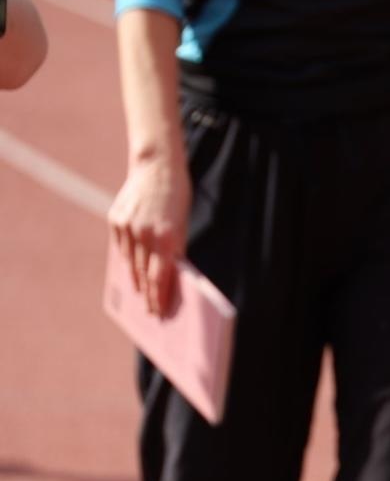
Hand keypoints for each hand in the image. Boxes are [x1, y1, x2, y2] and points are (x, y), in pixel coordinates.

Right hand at [108, 150, 190, 316]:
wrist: (158, 168)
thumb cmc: (178, 200)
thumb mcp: (183, 226)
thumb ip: (174, 251)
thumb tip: (167, 279)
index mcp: (168, 238)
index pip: (161, 278)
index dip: (159, 298)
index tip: (159, 313)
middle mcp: (145, 234)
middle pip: (144, 273)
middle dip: (148, 294)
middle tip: (150, 311)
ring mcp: (127, 227)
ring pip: (130, 262)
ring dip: (136, 279)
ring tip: (141, 294)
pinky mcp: (115, 220)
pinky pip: (121, 247)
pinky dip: (127, 258)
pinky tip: (132, 269)